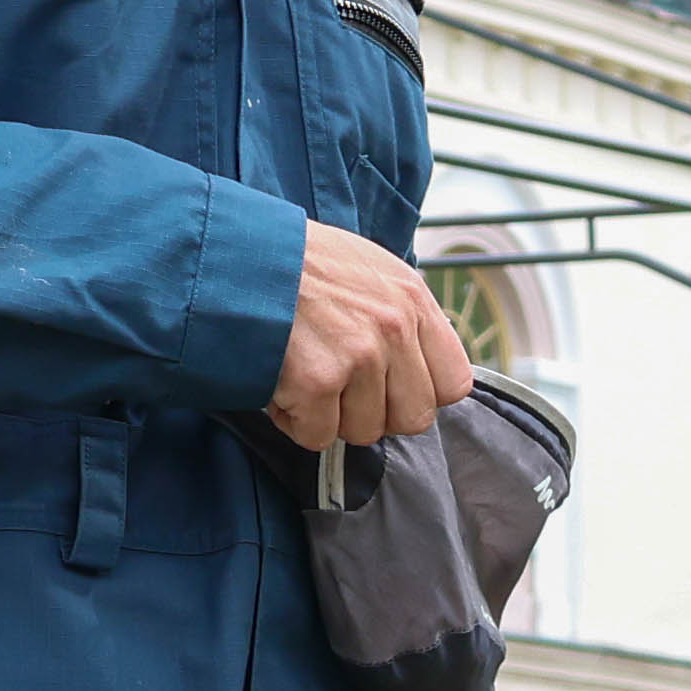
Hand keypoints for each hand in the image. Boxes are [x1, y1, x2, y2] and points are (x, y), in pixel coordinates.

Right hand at [269, 227, 467, 454]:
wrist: (237, 255)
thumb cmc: (299, 264)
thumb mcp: (370, 270)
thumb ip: (403, 316)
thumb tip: (417, 367)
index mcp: (413, 300)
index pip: (453, 384)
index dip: (419, 394)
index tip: (391, 387)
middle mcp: (394, 328)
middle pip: (413, 418)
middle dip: (376, 413)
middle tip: (342, 389)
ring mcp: (359, 356)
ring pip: (364, 431)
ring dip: (331, 416)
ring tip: (306, 375)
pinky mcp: (318, 380)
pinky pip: (318, 435)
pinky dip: (295, 421)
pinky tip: (283, 385)